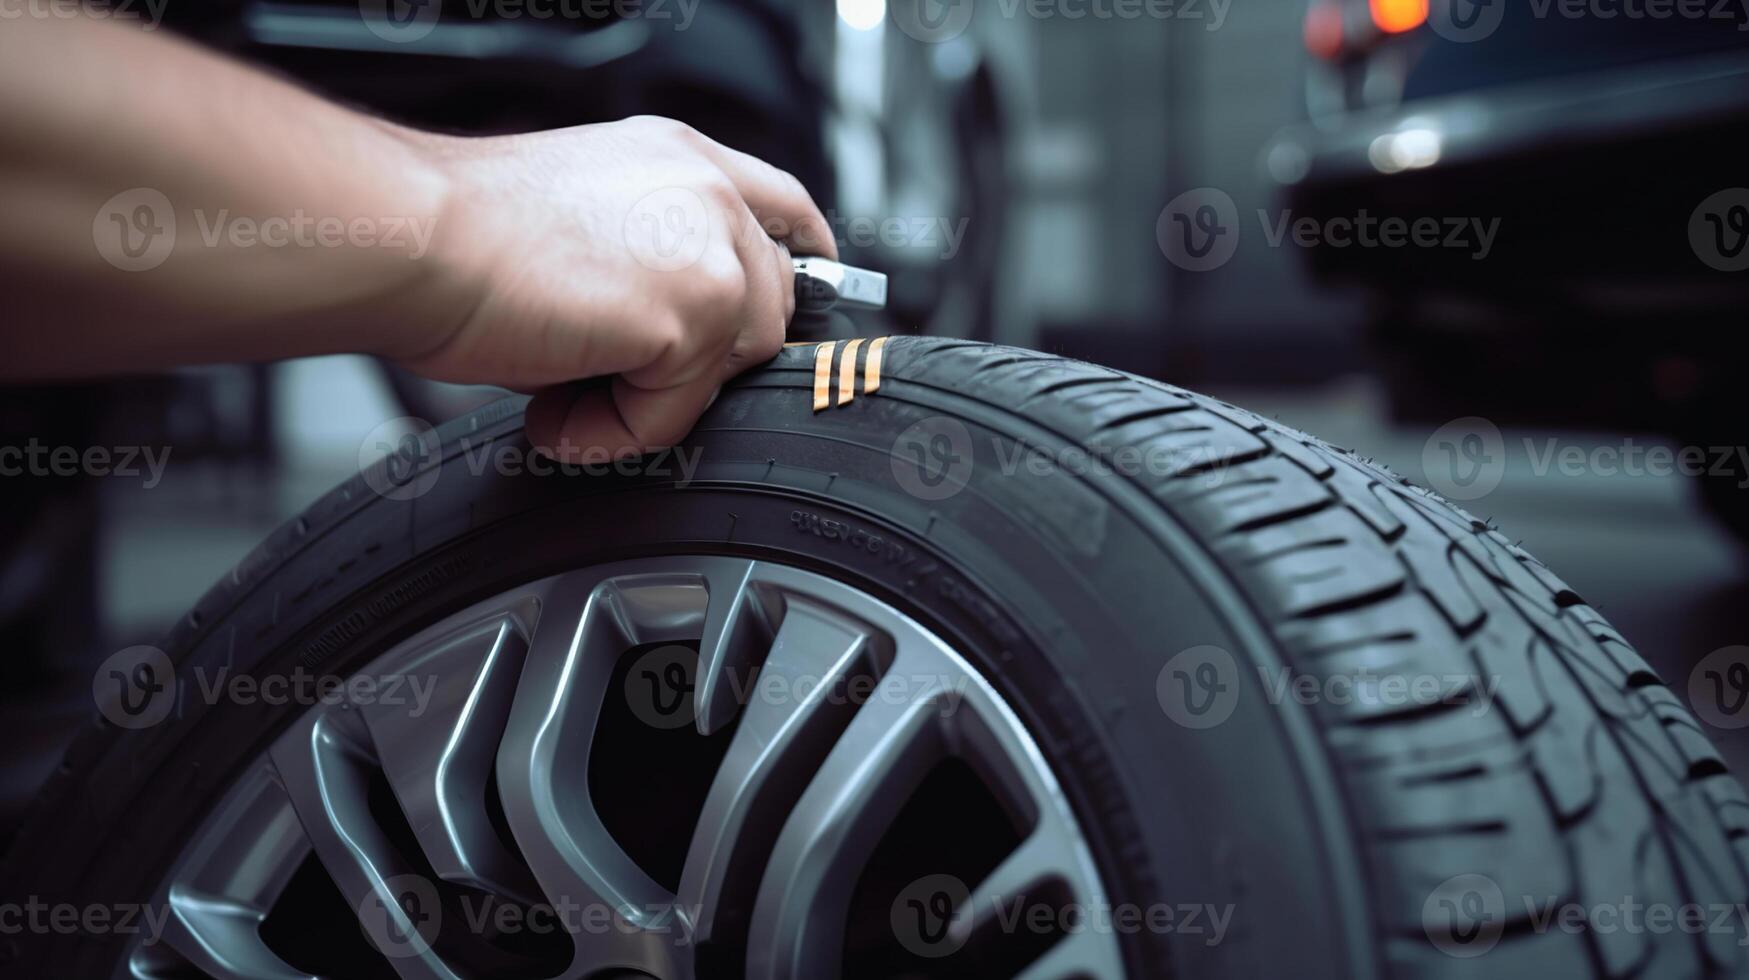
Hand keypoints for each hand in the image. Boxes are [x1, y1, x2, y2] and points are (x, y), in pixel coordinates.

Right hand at [397, 116, 836, 459]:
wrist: (411, 237)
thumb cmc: (460, 233)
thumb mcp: (585, 228)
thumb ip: (651, 262)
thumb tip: (665, 339)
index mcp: (681, 157)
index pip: (784, 208)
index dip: (803, 262)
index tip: (807, 302)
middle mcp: (707, 191)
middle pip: (766, 308)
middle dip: (698, 362)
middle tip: (605, 375)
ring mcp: (709, 249)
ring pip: (728, 367)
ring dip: (650, 401)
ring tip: (564, 388)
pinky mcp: (694, 312)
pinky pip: (676, 415)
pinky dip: (614, 433)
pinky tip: (554, 408)